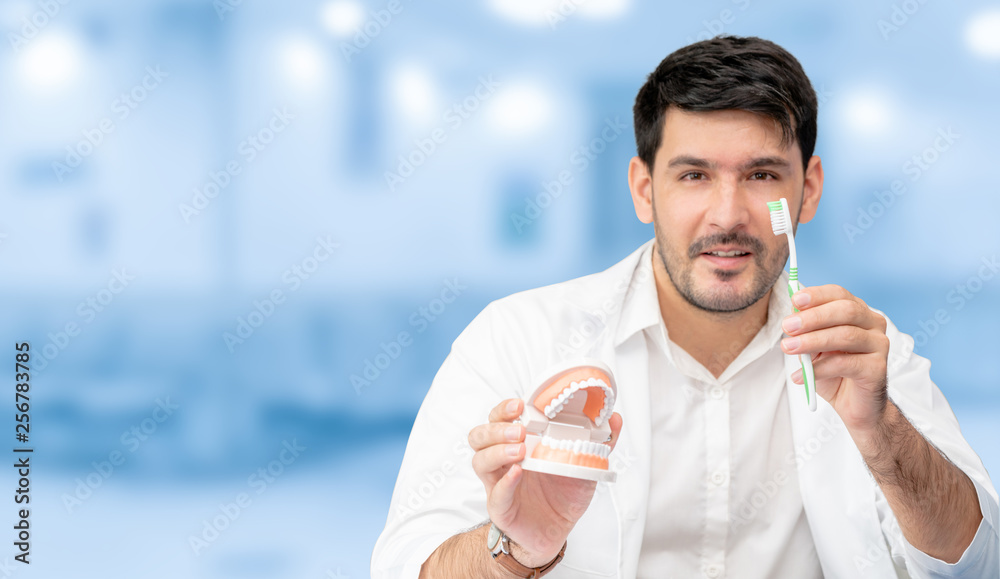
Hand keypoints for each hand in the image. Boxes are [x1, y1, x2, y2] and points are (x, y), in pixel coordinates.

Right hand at [468, 398, 622, 566]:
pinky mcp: (501, 508)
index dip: (503, 409)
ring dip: (497, 451)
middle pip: (480, 436)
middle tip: (520, 430)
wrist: (558, 531)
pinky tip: (518, 474)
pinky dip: (506, 482)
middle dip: (497, 428)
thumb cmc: (564, 494)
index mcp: (517, 443)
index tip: (519, 404)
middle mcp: (503, 460)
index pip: (498, 419)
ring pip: (480, 460)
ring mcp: (498, 483)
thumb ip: (599, 442)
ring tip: (520, 450)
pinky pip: (495, 493)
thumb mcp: (585, 464)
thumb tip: (615, 418)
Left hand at [780, 285, 890, 433]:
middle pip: (846, 311)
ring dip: (812, 340)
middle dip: (813, 317)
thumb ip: (806, 330)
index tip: (795, 299)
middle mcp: (873, 324)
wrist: (853, 404)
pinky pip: (845, 364)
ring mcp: (879, 345)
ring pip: (846, 335)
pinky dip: (818, 369)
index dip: (817, 295)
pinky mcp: (878, 368)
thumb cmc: (832, 370)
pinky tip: (800, 376)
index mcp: (858, 312)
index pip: (839, 294)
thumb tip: (792, 313)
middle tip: (787, 326)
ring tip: (788, 348)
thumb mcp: (813, 347)